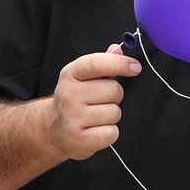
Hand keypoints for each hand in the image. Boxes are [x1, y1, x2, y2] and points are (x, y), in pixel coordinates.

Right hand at [44, 45, 141, 161]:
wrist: (53, 129)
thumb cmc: (75, 99)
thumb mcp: (83, 76)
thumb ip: (102, 62)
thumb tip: (118, 49)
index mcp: (70, 74)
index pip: (96, 64)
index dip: (119, 63)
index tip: (135, 67)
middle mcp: (68, 95)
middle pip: (113, 90)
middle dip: (115, 95)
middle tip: (101, 100)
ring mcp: (72, 118)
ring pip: (114, 112)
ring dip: (111, 115)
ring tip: (96, 116)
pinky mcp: (79, 140)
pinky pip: (111, 133)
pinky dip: (109, 133)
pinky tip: (95, 130)